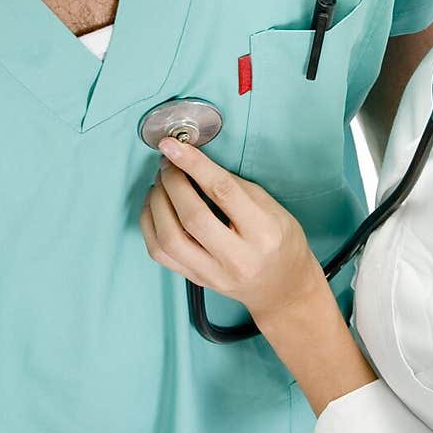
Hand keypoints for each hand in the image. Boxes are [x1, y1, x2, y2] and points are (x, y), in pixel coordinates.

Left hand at [140, 138, 322, 322]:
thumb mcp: (272, 207)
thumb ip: (234, 186)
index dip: (194, 164)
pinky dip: (150, 223)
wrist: (281, 287)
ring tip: (161, 182)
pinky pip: (159, 252)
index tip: (174, 145)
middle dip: (172, 182)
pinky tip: (155, 205)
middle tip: (168, 162)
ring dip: (157, 202)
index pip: (223, 192)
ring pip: (168, 238)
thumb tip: (194, 163)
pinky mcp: (195, 280)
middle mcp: (237, 258)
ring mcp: (213, 274)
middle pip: (191, 217)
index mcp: (263, 233)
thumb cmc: (280, 241)